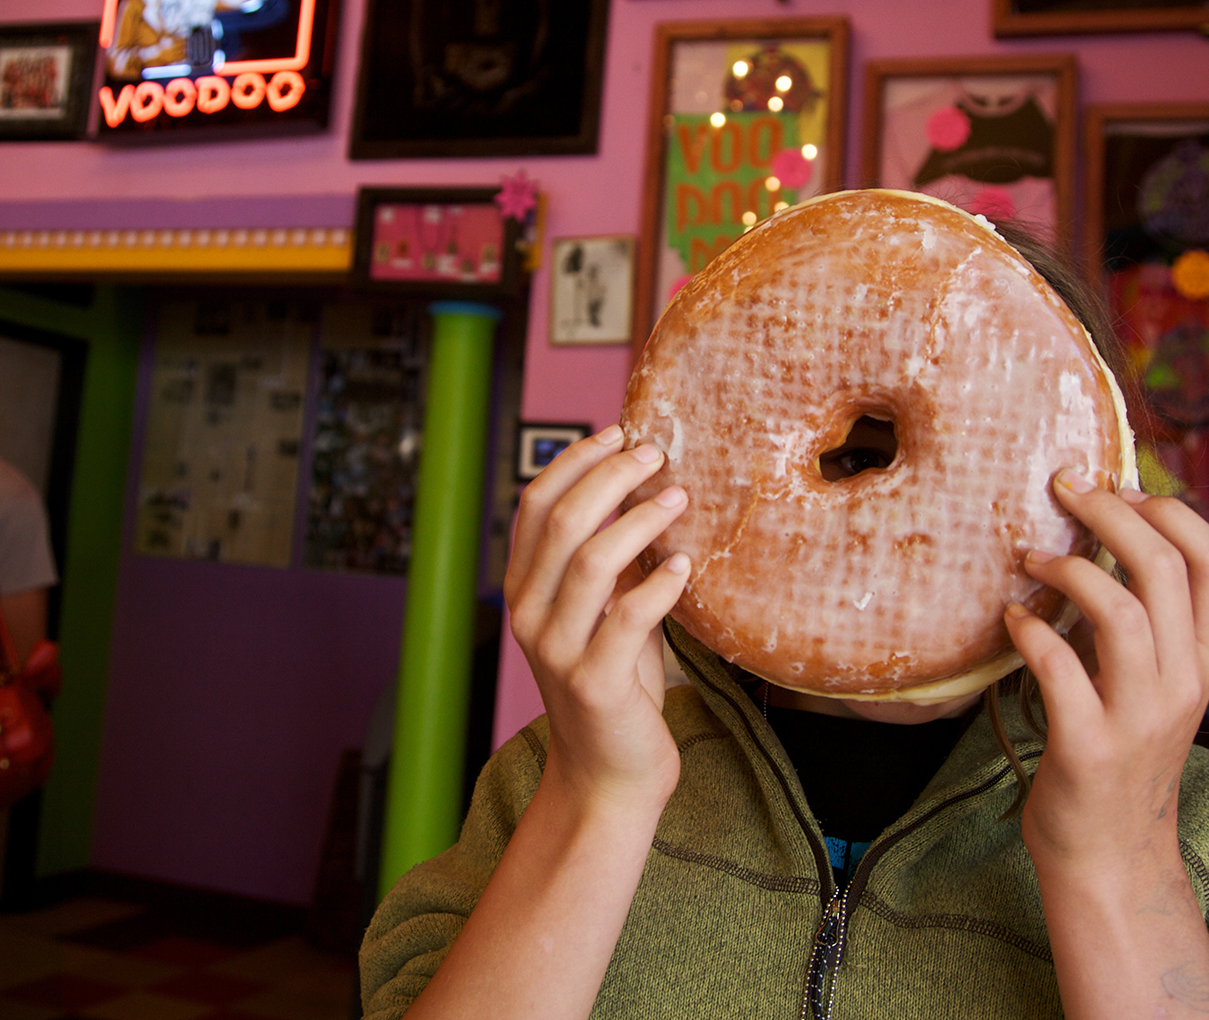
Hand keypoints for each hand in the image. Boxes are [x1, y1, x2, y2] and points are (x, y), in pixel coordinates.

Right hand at [505, 425, 691, 813]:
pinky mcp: (595, 682)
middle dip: (610, 477)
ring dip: (639, 520)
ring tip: (677, 498)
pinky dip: (659, 584)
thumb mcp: (603, 612)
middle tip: (654, 455)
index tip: (618, 432)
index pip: (533, 505)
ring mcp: (557, 650)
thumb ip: (611, 561)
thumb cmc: (614, 685)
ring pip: (590, 561)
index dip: (575, 461)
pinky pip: (627, 618)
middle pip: (561, 522)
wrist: (609, 775)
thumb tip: (646, 490)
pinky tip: (685, 565)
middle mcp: (528, 615)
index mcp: (523, 590)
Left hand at [1002, 471, 1208, 872]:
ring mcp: (1140, 716)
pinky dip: (1030, 631)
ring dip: (1069, 570)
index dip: (1169, 510)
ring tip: (1030, 559)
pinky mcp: (1088, 747)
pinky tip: (1012, 620)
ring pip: (1122, 612)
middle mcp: (1182, 683)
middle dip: (1109, 514)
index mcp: (1202, 660)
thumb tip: (1104, 537)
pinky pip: (1059, 669)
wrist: (1111, 859)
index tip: (1120, 487)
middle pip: (1165, 568)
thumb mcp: (1154, 685)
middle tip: (1063, 492)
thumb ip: (1145, 624)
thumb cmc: (1121, 757)